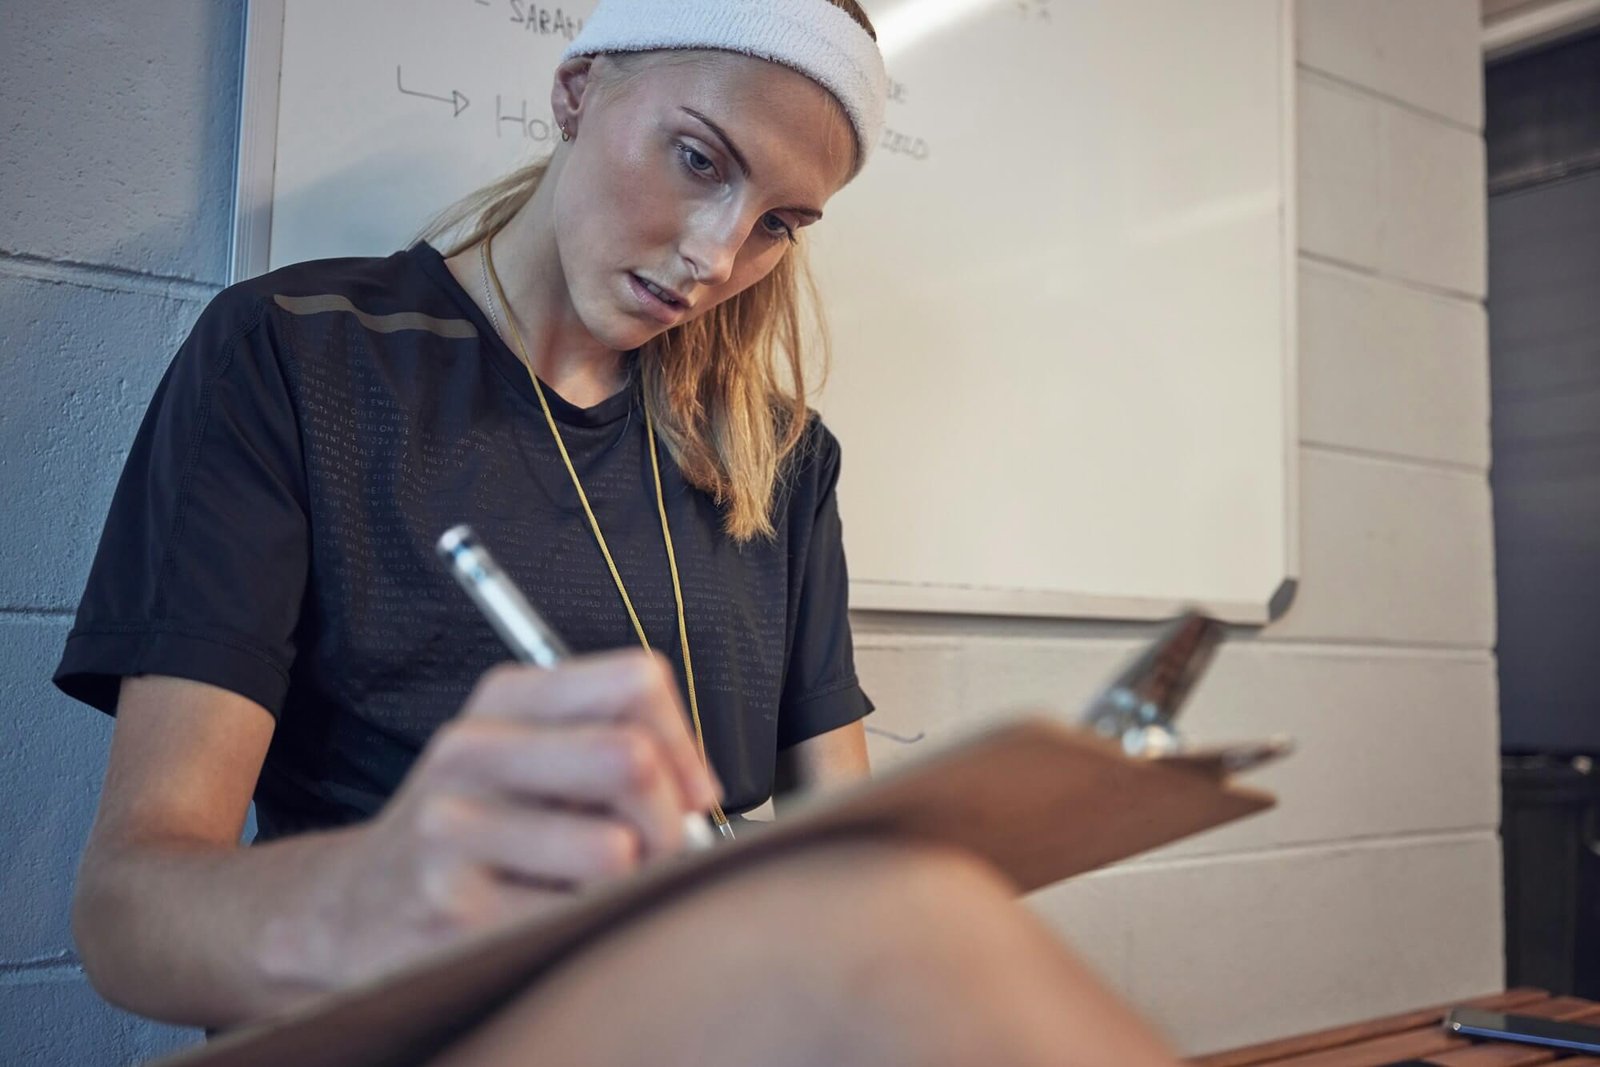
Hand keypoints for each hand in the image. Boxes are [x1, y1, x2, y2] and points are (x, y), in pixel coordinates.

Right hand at [275, 648, 721, 988]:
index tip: (691, 790)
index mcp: (505, 697)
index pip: (635, 682)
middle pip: (630, 761)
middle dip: (668, 821)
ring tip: (590, 889)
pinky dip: (585, 927)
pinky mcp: (451, 908)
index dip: (684, 743)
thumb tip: (700, 788)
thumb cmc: (470, 831)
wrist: (348, 909)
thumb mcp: (525, 755)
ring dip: (626, 886)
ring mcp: (453, 828)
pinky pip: (575, 917)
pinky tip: (550, 918)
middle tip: (654, 853)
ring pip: (614, 852)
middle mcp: (472, 749)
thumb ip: (612, 744)